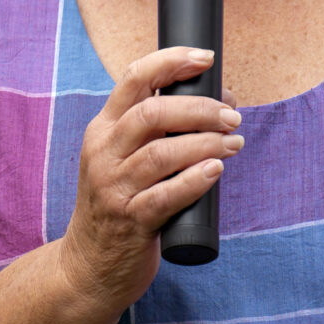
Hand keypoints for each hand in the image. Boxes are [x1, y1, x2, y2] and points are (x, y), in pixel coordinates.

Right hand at [59, 46, 242, 311]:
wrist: (89, 265)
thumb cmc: (120, 204)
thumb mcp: (122, 159)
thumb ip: (157, 131)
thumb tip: (219, 101)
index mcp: (103, 129)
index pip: (134, 79)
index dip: (171, 62)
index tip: (206, 58)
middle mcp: (103, 153)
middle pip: (152, 113)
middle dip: (200, 109)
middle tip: (232, 117)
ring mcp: (113, 188)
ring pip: (162, 153)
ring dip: (206, 143)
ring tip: (234, 144)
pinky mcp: (130, 221)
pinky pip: (166, 196)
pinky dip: (194, 180)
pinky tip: (216, 171)